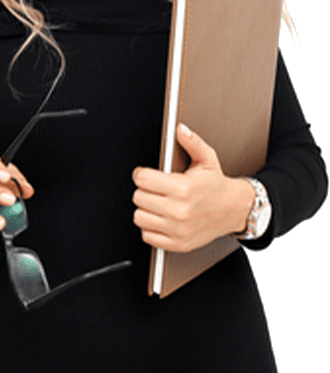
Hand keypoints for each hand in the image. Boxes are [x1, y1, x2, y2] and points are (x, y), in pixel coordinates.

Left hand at [132, 124, 254, 251]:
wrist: (234, 210)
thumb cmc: (217, 185)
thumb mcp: (207, 159)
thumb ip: (191, 141)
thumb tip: (179, 128)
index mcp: (183, 188)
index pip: (143, 179)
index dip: (141, 173)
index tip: (145, 174)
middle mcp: (179, 210)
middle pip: (138, 197)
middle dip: (143, 190)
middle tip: (154, 188)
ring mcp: (177, 229)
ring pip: (139, 217)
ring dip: (145, 209)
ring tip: (157, 202)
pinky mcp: (177, 244)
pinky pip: (148, 236)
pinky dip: (150, 227)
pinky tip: (161, 218)